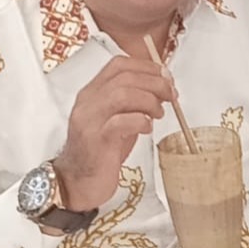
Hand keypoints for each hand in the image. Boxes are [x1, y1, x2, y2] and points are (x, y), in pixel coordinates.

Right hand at [53, 56, 175, 211]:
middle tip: (171, 95)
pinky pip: (121, 122)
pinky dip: (141, 121)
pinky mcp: (96, 141)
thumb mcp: (117, 119)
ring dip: (149, 100)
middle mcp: (88, 102)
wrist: (77, 183)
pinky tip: (148, 128)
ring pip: (122, 94)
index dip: (146, 67)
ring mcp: (90, 120)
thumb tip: (163, 87)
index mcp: (92, 92)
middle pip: (124, 77)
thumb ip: (133, 102)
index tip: (166, 77)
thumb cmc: (101, 152)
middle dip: (154, 83)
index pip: (118, 64)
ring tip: (159, 113)